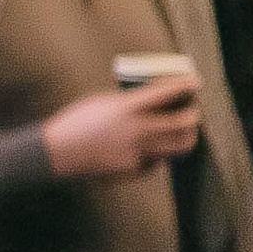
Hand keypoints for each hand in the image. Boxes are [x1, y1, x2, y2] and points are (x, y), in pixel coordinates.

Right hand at [41, 77, 200, 179]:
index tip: (196, 81)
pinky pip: (158, 161)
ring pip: (178, 146)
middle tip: (192, 111)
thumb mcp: (102, 102)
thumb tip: (155, 101)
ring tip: (180, 131)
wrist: (56, 152)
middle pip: (183, 124)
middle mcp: (136, 130)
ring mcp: (137, 152)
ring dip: (184, 136)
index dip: (186, 85)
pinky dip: (159, 153)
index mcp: (126, 108)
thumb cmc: (76, 122)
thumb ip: (130, 102)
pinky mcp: (134, 170)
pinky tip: (148, 148)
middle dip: (193, 115)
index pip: (166, 93)